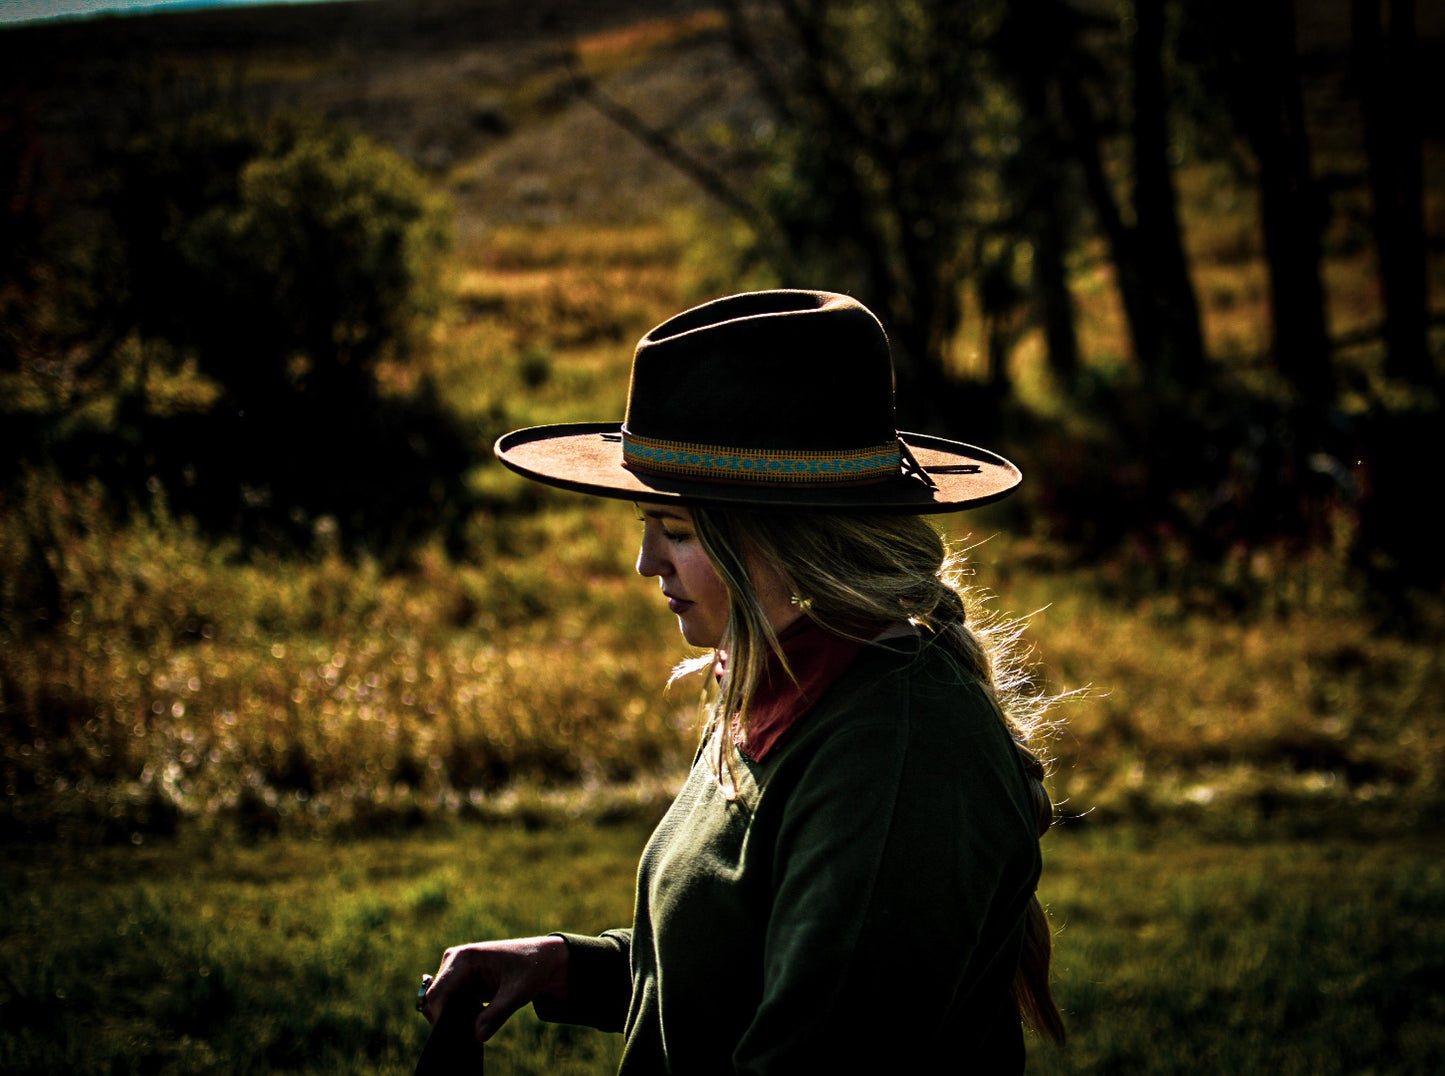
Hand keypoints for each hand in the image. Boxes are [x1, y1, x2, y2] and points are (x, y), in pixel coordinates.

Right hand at [420, 935, 568, 1042]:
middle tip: (474, 1029)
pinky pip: (449, 1001)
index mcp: (464, 958)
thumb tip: (476, 1037)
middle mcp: (454, 959)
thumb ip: (496, 1015)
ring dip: (454, 1015)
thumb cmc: (531, 970)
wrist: (541, 959)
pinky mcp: (459, 977)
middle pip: (435, 998)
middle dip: (448, 1018)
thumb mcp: (517, 994)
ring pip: (440, 1001)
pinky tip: (479, 1014)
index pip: (437, 994)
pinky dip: (459, 1012)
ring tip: (481, 1019)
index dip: (442, 1018)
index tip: (460, 1034)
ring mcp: (455, 968)